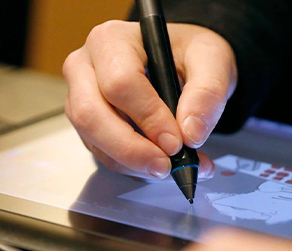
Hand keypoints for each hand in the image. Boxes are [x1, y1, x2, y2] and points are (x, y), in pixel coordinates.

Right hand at [64, 21, 236, 179]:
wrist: (182, 62)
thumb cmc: (189, 53)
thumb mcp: (211, 59)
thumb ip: (207, 93)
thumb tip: (191, 134)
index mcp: (111, 40)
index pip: (120, 84)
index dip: (148, 118)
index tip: (176, 142)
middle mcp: (85, 67)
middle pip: (91, 115)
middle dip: (130, 149)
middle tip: (166, 167)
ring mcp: (80, 98)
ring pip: (94, 140)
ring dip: (133, 164)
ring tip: (173, 167)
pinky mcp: (88, 125)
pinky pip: (102, 154)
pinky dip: (133, 167)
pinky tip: (161, 164)